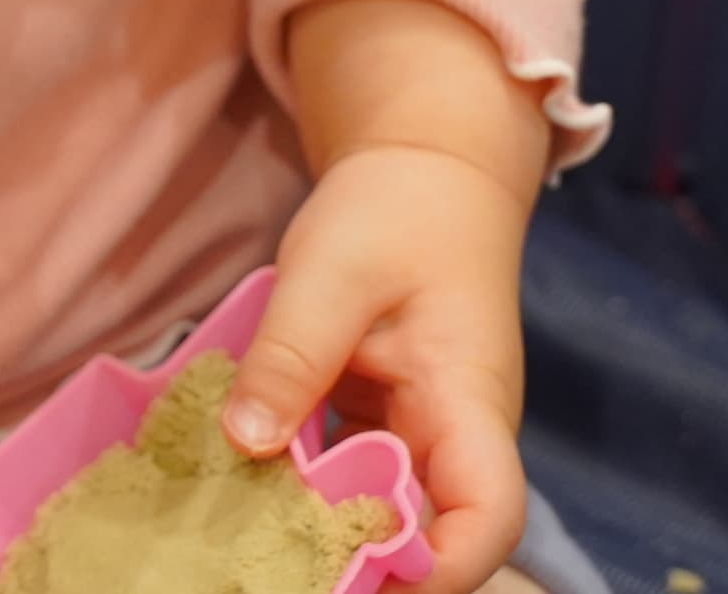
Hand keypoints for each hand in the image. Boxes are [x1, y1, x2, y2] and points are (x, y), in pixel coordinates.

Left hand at [226, 0, 552, 591]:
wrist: (427, 173)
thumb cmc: (396, 211)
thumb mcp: (330, 272)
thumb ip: (291, 357)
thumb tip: (245, 444)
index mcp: (467, 403)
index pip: (488, 517)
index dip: (443, 569)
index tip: (363, 578)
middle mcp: (454, 438)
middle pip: (431, 538)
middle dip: (360, 567)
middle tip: (264, 563)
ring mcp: (420, 438)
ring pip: (382, 516)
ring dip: (320, 534)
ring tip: (240, 540)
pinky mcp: (384, 429)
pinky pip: (349, 482)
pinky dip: (302, 492)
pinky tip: (240, 489)